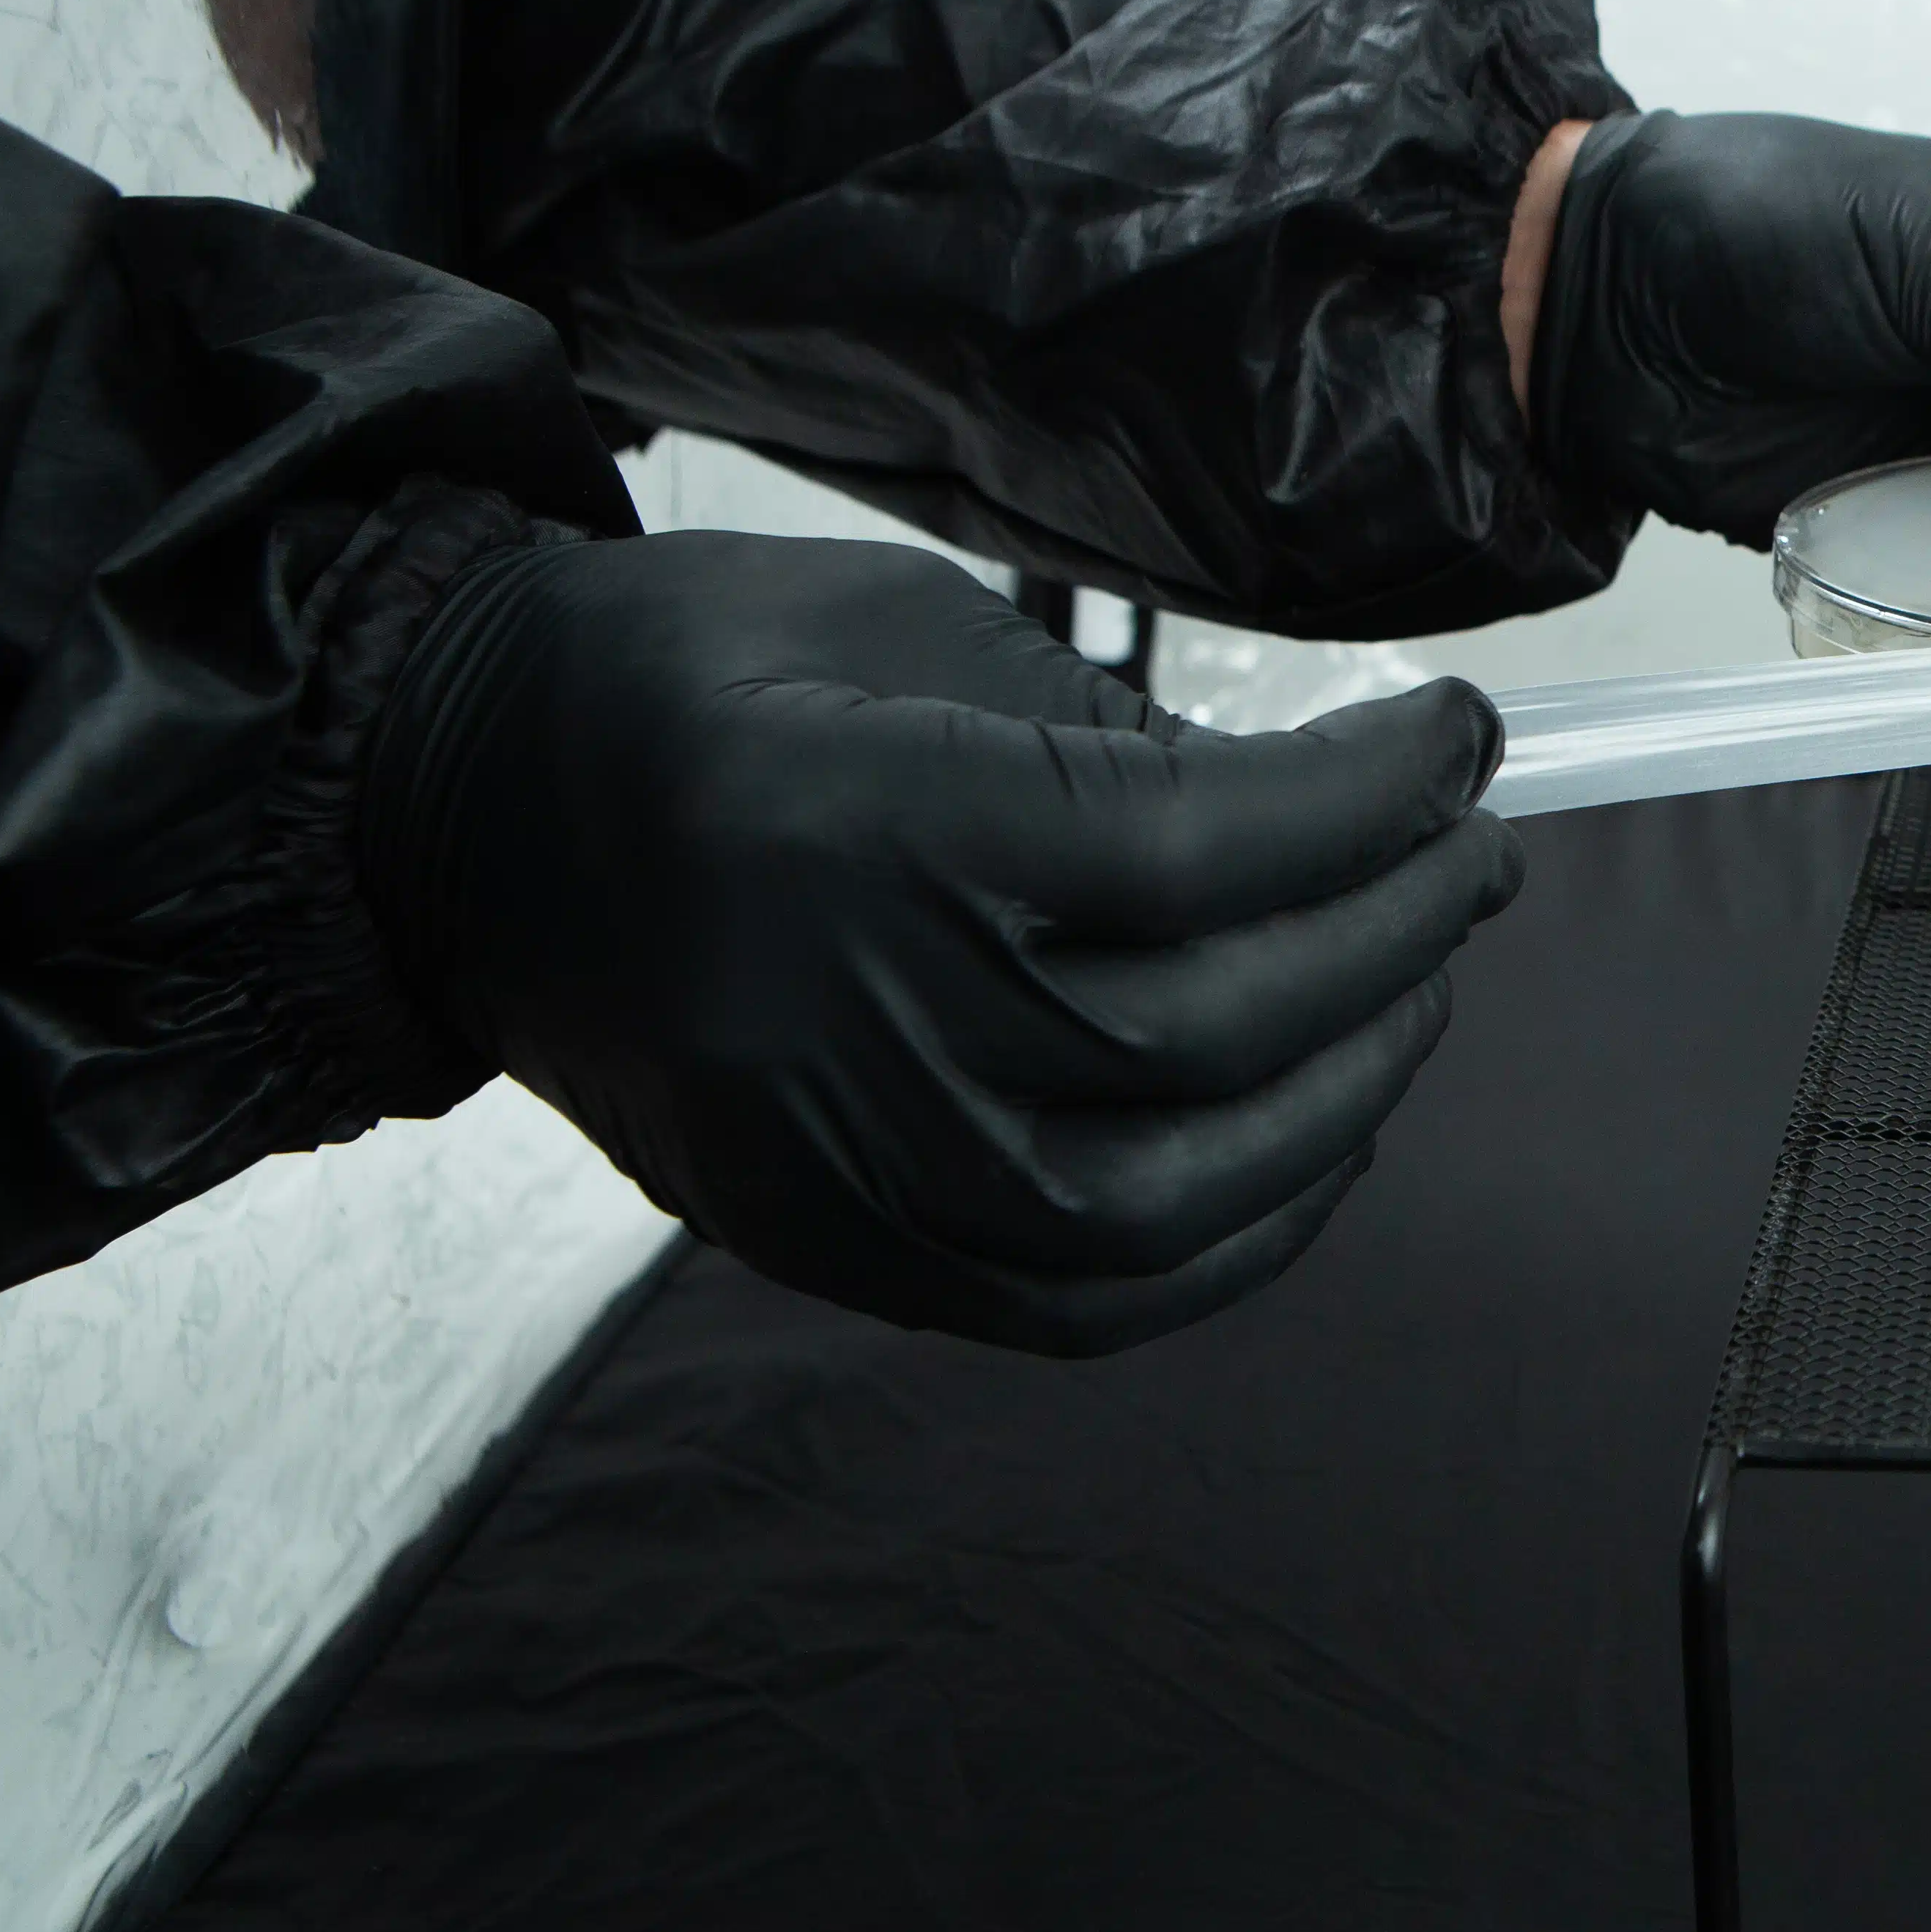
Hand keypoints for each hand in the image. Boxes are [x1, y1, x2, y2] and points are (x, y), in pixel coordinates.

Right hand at [358, 533, 1522, 1353]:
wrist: (460, 813)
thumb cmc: (697, 682)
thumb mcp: (914, 630)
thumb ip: (1123, 736)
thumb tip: (1339, 812)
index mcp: (860, 822)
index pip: (1193, 845)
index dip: (1368, 799)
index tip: (1462, 741)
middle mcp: (850, 1019)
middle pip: (1207, 1023)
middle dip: (1392, 933)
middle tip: (1469, 857)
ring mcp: (839, 1163)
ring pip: (1172, 1196)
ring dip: (1347, 1091)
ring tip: (1413, 988)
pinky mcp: (834, 1246)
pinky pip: (1088, 1301)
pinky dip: (1242, 1235)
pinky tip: (1321, 1134)